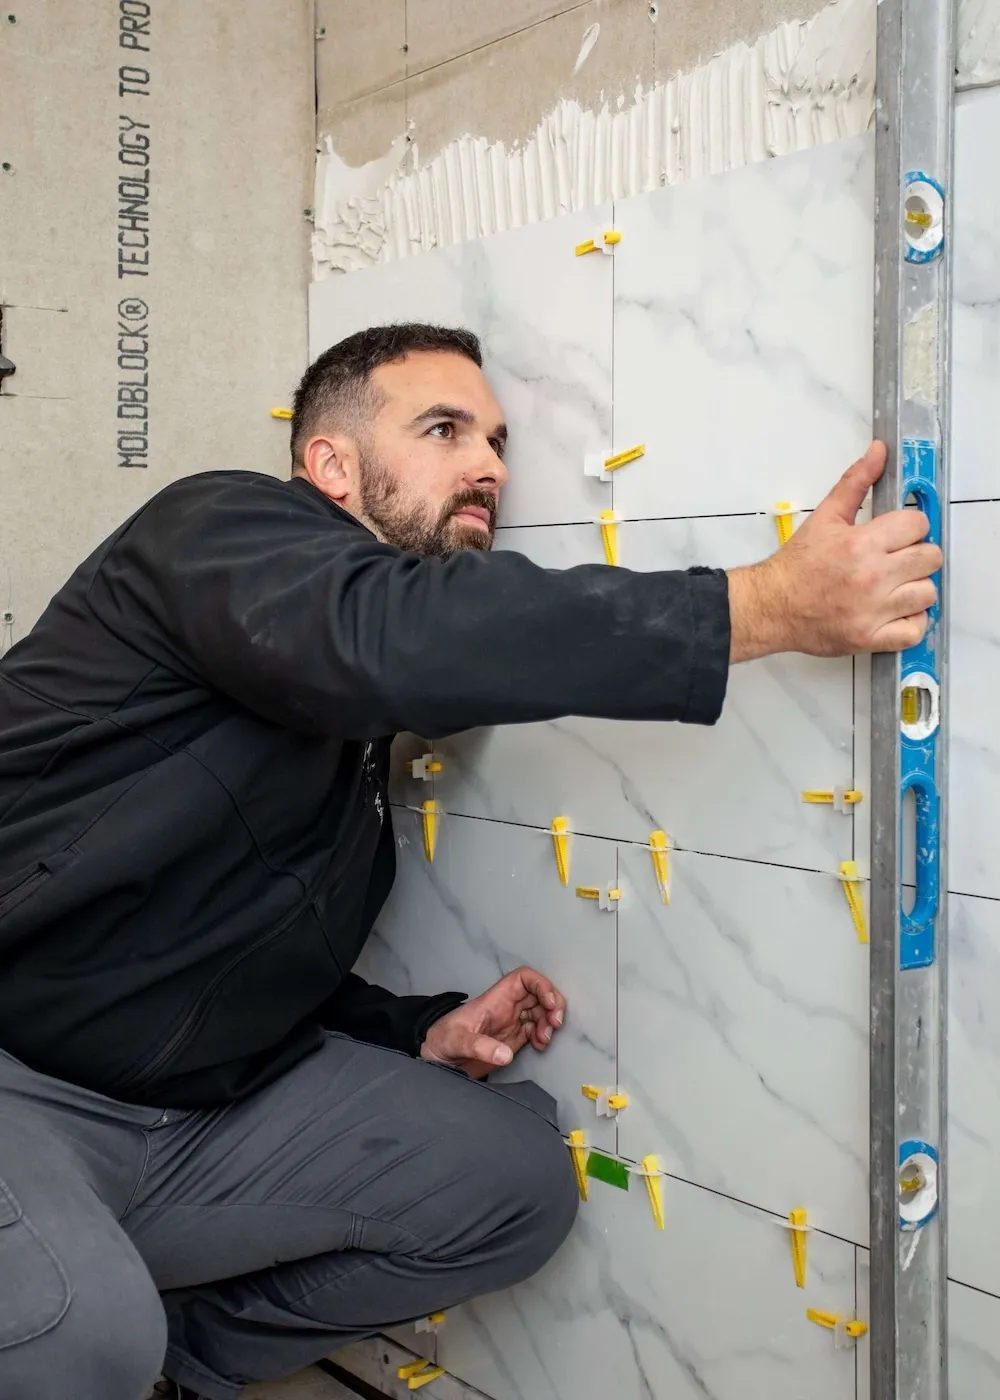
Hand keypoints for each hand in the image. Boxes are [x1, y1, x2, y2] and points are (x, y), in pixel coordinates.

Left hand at [420, 966, 565, 1079]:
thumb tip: (507, 1055)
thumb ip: (480, 1047)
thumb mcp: (457, 1041)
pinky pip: (535, 1031)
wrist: (435, 1058)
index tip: (549, 1004)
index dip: (541, 985)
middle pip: (538, 994)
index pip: (523, 979)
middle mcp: (506, 1007)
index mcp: (495, 999)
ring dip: (549, 1023)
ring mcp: (511, 1023)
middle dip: (552, 1005)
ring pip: (540, 1012)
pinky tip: (540, 1046)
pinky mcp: (512, 1039)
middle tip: (555, 1024)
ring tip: (544, 1040)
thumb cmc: (442, 1041)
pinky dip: (543, 1037)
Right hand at [728, 441, 941, 660]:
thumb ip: (856, 482)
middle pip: (930, 558)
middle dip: (917, 554)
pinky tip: (895, 611)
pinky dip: (911, 622)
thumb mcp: (825, 517)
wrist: (771, 606)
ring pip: (927, 593)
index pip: (918, 524)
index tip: (898, 534)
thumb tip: (878, 452)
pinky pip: (915, 630)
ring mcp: (873, 611)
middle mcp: (871, 578)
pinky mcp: (870, 638)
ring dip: (916, 587)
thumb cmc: (796, 566)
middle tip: (898, 559)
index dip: (910, 526)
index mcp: (861, 544)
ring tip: (895, 585)